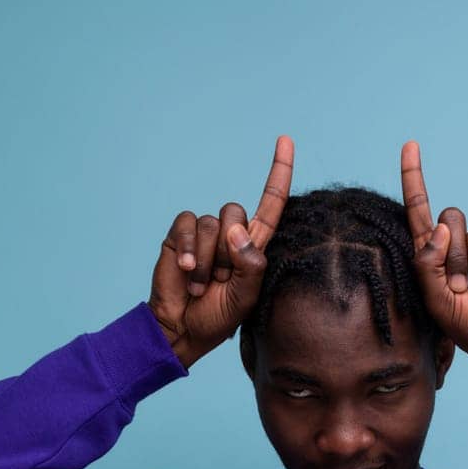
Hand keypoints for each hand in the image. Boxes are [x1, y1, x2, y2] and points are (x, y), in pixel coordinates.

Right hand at [148, 135, 294, 368]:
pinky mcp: (181, 234)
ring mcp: (205, 233)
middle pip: (237, 212)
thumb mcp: (245, 297)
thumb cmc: (217, 317)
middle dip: (229, 251)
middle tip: (221, 281)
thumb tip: (236, 229)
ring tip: (202, 285)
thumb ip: (250, 265)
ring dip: (208, 261)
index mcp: (254, 246)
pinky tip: (187, 271)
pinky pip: (189, 224)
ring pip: (213, 225)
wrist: (182, 328)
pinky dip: (190, 250)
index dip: (279, 173)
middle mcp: (231, 234)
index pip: (271, 204)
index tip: (286, 140)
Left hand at [401, 140, 467, 378]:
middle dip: (454, 258)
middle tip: (459, 289)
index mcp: (430, 253)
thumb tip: (442, 227)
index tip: (410, 145)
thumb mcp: (434, 300)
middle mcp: (454, 242)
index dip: (414, 177)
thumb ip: (428, 264)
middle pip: (450, 218)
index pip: (418, 208)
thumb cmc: (463, 323)